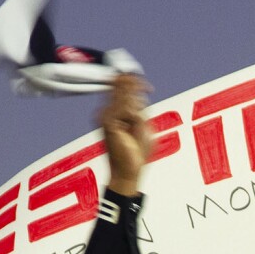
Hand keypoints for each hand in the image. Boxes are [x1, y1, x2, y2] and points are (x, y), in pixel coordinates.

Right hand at [100, 73, 151, 196]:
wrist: (128, 171)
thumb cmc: (135, 153)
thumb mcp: (142, 126)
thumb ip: (140, 110)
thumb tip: (140, 95)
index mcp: (114, 113)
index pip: (120, 89)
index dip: (133, 83)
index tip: (148, 86)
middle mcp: (107, 112)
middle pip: (119, 88)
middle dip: (134, 86)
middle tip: (148, 87)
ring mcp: (106, 117)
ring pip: (123, 97)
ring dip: (136, 106)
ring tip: (137, 125)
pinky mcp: (108, 123)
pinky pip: (124, 109)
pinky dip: (134, 114)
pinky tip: (135, 125)